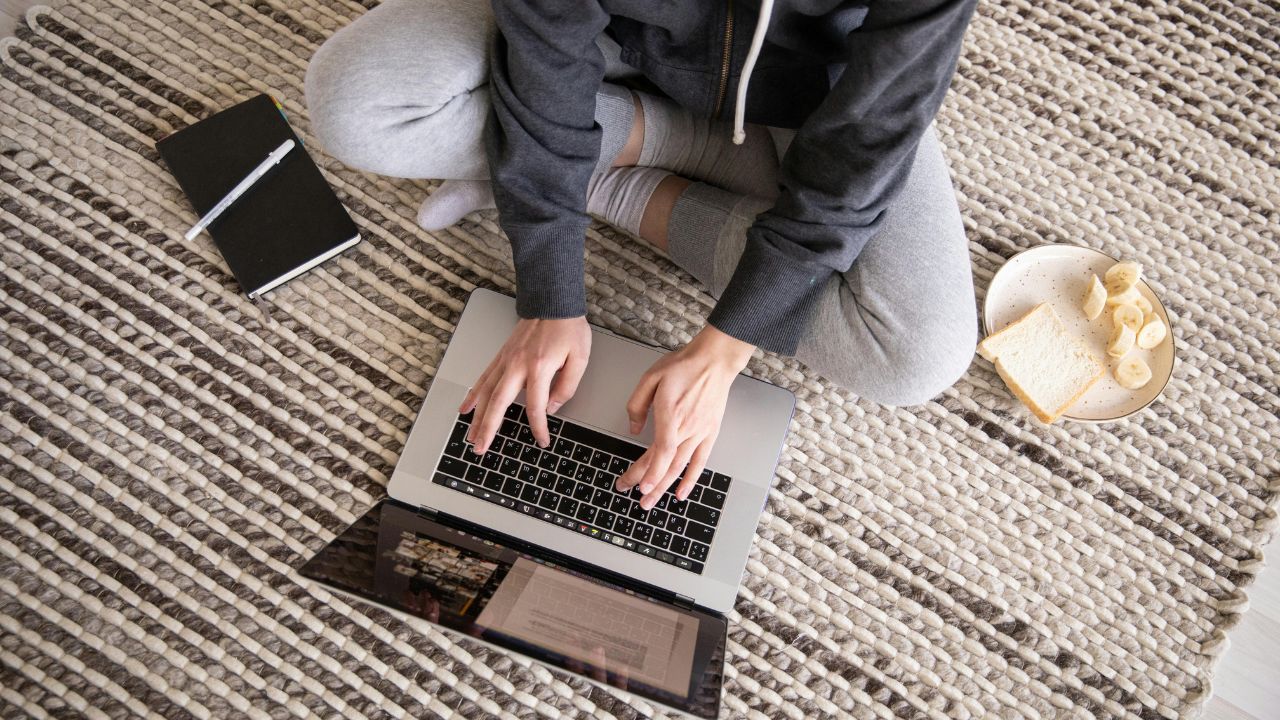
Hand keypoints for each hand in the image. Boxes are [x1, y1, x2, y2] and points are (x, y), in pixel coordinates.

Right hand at [461, 317, 590, 453]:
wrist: (553, 302)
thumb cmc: (568, 328)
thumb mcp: (580, 359)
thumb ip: (567, 386)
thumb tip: (552, 408)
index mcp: (539, 368)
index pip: (535, 407)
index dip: (539, 427)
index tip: (542, 440)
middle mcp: (517, 365)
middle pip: (499, 403)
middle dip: (489, 429)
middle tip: (482, 448)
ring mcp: (505, 360)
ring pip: (486, 394)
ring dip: (477, 418)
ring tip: (471, 436)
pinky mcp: (501, 356)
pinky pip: (483, 378)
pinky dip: (473, 395)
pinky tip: (465, 409)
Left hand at [617, 326, 753, 509]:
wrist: (714, 361)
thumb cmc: (684, 366)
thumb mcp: (651, 377)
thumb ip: (637, 404)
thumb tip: (633, 428)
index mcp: (671, 413)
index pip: (661, 451)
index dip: (650, 471)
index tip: (638, 486)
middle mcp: (687, 427)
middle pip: (667, 464)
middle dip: (649, 484)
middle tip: (634, 497)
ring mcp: (700, 432)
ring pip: (681, 467)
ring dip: (665, 487)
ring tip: (651, 501)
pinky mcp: (709, 433)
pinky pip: (700, 462)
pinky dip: (691, 480)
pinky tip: (681, 493)